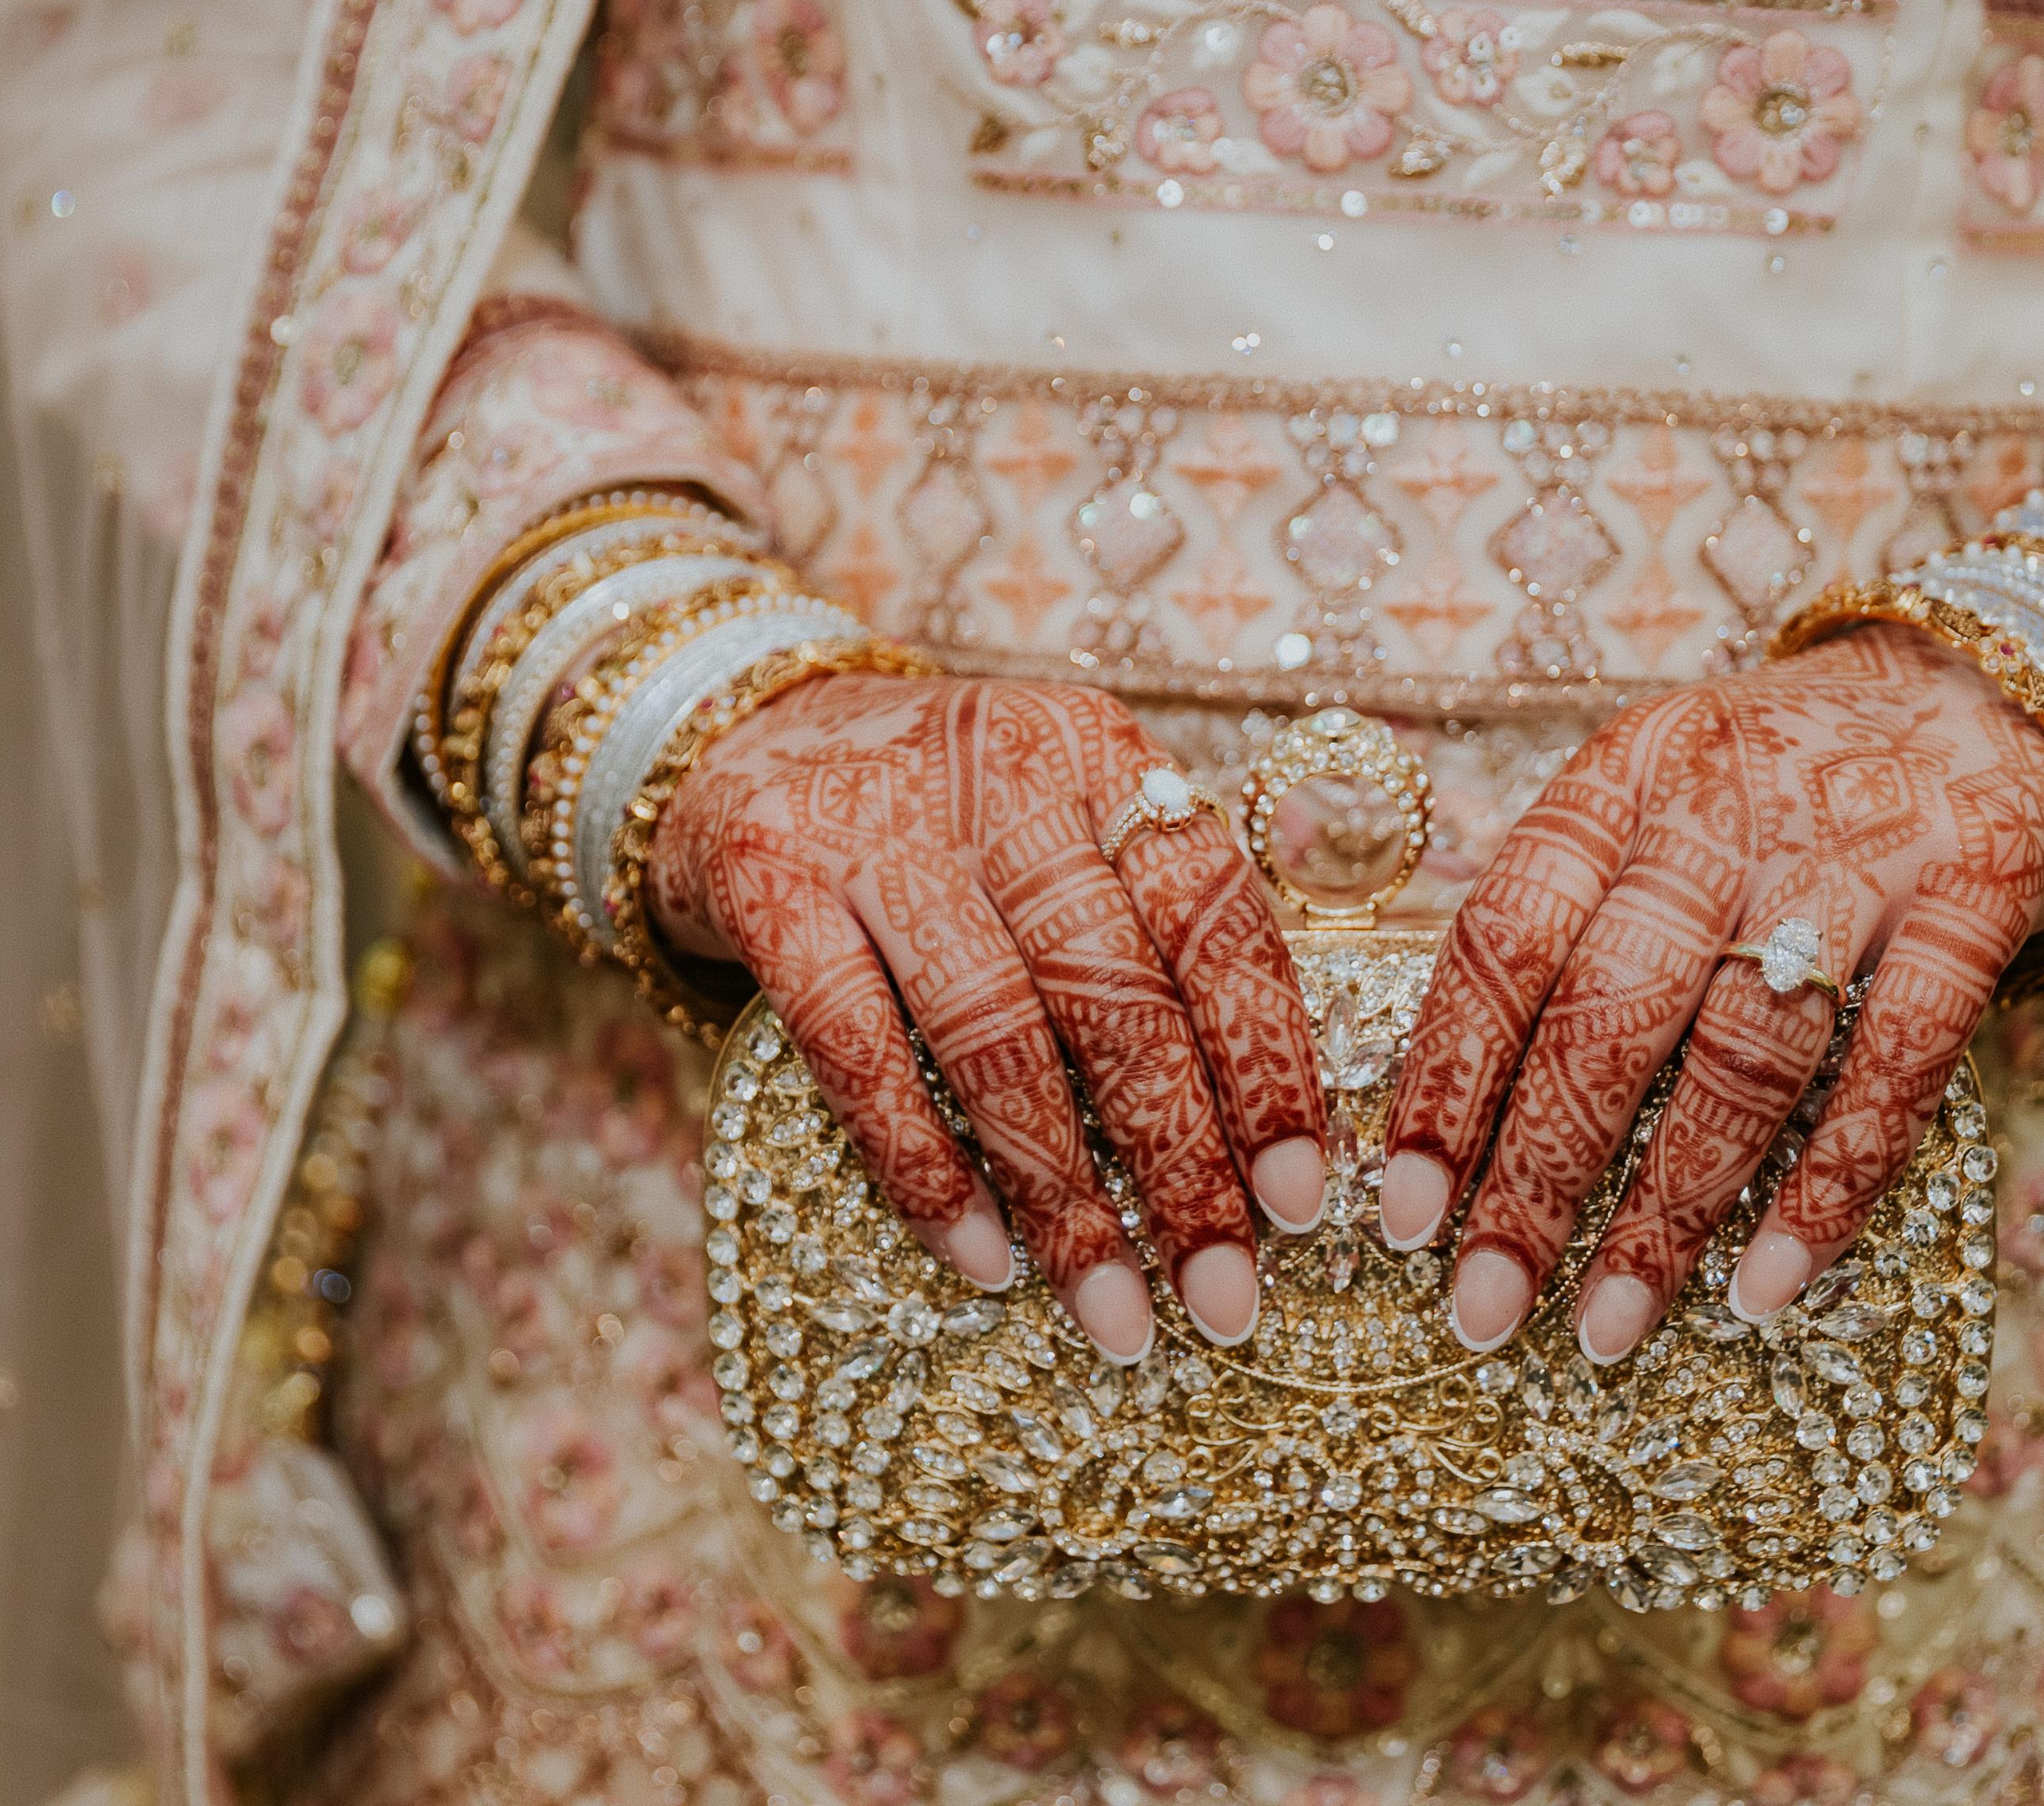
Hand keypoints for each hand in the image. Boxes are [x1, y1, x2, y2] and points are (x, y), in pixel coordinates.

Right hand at [649, 675, 1327, 1362]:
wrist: (742, 732)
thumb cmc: (946, 817)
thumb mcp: (1065, 811)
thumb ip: (1161, 909)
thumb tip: (1292, 1065)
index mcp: (1099, 750)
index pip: (1212, 916)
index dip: (1265, 1063)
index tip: (1301, 1198)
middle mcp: (998, 770)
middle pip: (1115, 991)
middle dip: (1181, 1164)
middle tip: (1223, 1299)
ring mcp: (875, 822)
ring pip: (996, 1035)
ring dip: (1062, 1195)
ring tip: (1113, 1312)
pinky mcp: (768, 878)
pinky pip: (858, 1051)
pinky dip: (925, 1167)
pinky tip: (983, 1259)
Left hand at [1378, 626, 2043, 1361]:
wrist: (1973, 694)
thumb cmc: (1765, 793)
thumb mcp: (1642, 800)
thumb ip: (1552, 917)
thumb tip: (1426, 1101)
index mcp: (1621, 776)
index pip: (1506, 936)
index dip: (1448, 1079)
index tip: (1402, 1215)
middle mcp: (1728, 802)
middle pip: (1612, 1009)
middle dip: (1538, 1176)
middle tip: (1484, 1309)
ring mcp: (1859, 846)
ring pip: (1746, 1052)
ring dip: (1670, 1209)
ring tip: (1609, 1326)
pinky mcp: (1976, 895)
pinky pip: (1898, 1065)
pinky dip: (1827, 1187)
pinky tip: (1765, 1288)